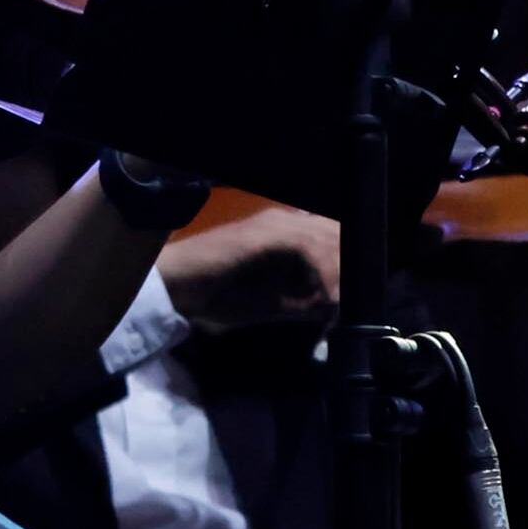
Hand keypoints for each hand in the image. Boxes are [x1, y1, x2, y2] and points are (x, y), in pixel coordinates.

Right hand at [160, 204, 340, 335]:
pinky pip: (307, 247)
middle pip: (336, 234)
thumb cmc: (216, 294)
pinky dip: (321, 273)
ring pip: (327, 239)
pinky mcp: (264, 234)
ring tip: (337, 305)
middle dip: (349, 270)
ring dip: (338, 274)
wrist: (174, 287)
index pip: (333, 238)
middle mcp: (282, 221)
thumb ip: (305, 303)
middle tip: (351, 305)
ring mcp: (273, 224)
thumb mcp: (272, 304)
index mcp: (284, 232)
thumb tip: (339, 307)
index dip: (349, 266)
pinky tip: (323, 297)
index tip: (353, 298)